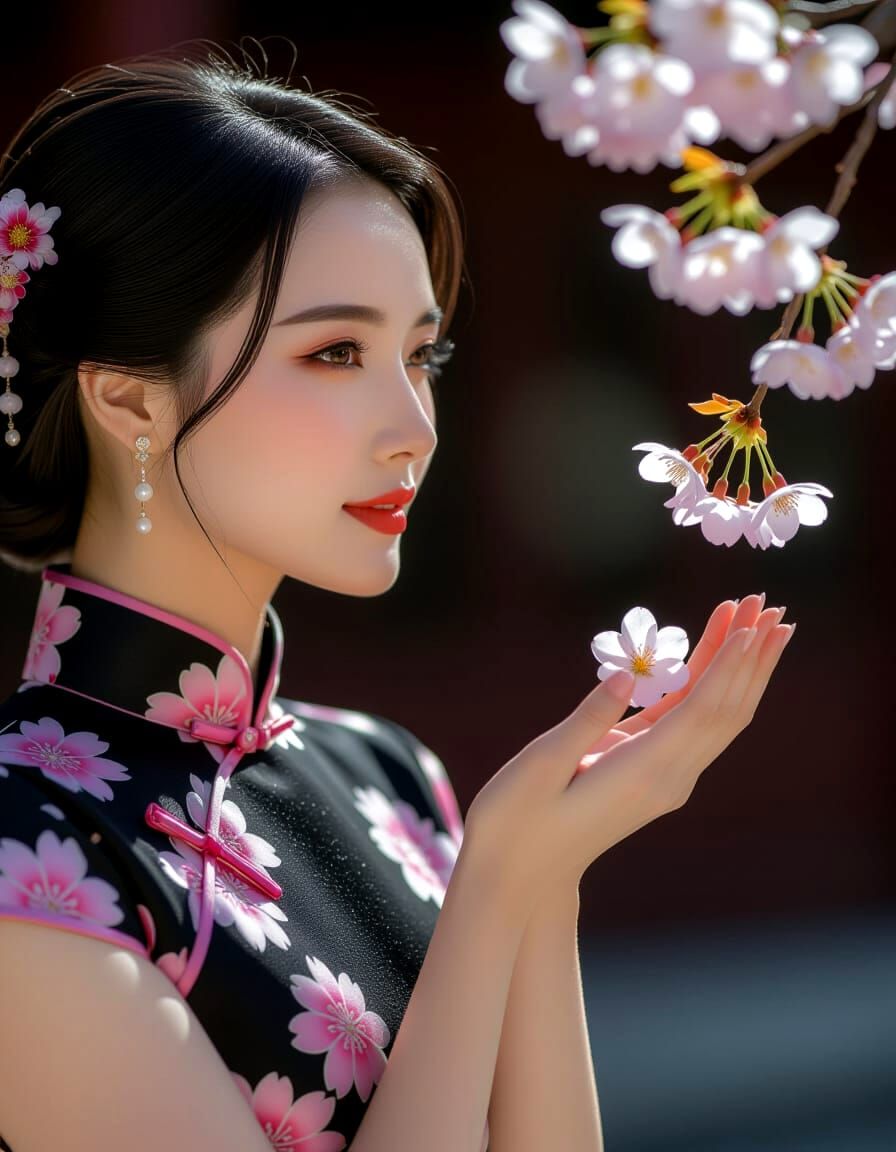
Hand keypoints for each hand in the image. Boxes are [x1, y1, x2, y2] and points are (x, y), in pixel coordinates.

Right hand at [464, 602, 793, 906]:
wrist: (521, 874)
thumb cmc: (518, 819)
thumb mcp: (543, 765)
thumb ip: (588, 719)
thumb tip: (624, 674)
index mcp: (643, 772)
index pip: (702, 710)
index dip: (728, 663)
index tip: (750, 622)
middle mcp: (668, 778)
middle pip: (726, 711)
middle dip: (751, 656)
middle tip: (771, 605)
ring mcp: (665, 778)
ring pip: (716, 716)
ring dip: (739, 668)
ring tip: (758, 618)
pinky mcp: (652, 772)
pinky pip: (691, 723)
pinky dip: (708, 684)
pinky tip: (714, 653)